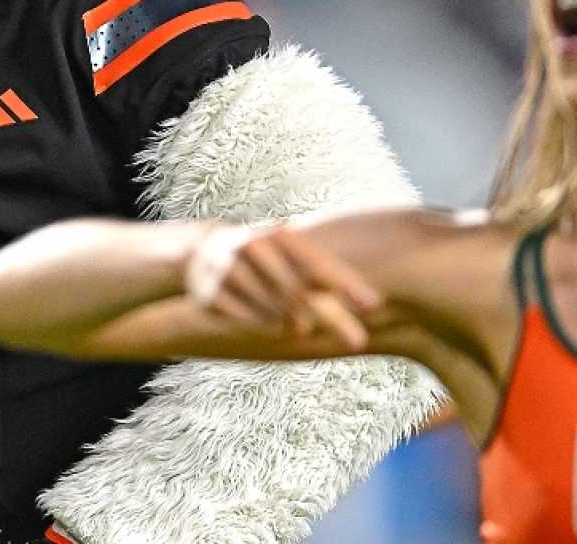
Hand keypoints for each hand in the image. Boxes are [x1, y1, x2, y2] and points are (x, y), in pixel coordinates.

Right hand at [183, 223, 381, 349]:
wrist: (202, 251)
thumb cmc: (265, 257)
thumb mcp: (289, 255)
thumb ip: (323, 275)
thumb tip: (373, 302)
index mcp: (279, 236)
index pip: (318, 263)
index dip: (346, 284)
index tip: (374, 305)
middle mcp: (254, 248)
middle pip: (298, 289)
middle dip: (331, 317)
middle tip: (358, 341)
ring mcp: (229, 269)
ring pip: (270, 304)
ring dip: (291, 319)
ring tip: (304, 329)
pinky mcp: (208, 293)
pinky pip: (242, 316)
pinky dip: (261, 322)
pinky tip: (273, 327)